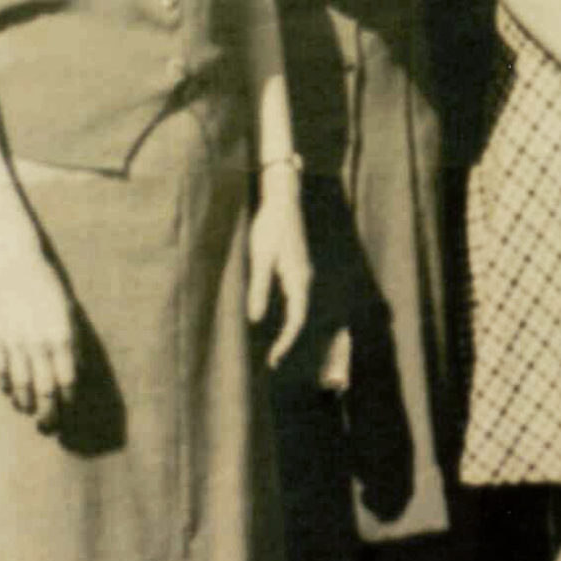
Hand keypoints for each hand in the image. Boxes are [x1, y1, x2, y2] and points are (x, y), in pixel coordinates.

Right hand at [0, 236, 77, 430]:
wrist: (15, 261)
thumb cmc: (48, 285)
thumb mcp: (69, 310)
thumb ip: (75, 341)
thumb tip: (79, 371)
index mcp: (62, 335)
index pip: (68, 379)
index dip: (68, 400)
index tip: (68, 411)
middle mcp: (39, 342)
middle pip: (45, 388)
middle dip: (48, 412)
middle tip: (49, 427)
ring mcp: (15, 340)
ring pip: (20, 383)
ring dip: (25, 401)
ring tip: (28, 410)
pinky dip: (2, 383)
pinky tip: (7, 391)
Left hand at [247, 172, 311, 369]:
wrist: (283, 200)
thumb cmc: (270, 227)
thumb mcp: (260, 258)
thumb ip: (259, 288)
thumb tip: (255, 320)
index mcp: (299, 280)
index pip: (296, 320)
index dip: (286, 342)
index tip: (274, 360)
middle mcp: (305, 279)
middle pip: (300, 318)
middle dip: (287, 340)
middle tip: (272, 360)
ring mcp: (302, 273)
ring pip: (298, 309)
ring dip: (287, 328)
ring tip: (273, 346)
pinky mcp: (296, 267)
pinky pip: (294, 298)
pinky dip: (287, 314)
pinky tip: (274, 318)